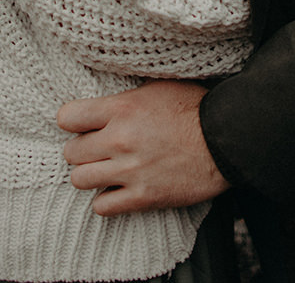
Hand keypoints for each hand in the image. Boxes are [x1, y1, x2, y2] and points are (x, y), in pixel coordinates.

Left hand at [57, 79, 229, 214]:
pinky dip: (106, 200)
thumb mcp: (157, 87)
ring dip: (91, 175)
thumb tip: (104, 99)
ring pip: (79, 180)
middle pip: (71, 152)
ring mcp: (130, 171)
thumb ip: (125, 96)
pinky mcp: (143, 197)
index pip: (67, 118)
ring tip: (106, 170)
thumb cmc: (196, 108)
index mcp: (121, 108)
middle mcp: (119, 140)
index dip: (73, 122)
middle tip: (98, 149)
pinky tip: (118, 190)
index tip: (82, 125)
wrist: (227, 140)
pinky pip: (102, 207)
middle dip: (82, 150)